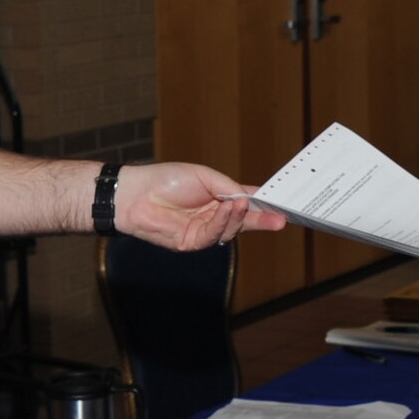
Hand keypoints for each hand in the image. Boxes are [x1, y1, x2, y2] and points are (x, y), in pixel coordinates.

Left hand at [115, 162, 288, 249]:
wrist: (136, 194)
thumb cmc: (166, 180)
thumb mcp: (204, 175)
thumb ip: (228, 186)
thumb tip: (249, 197)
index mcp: (217, 197)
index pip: (245, 202)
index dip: (262, 203)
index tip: (281, 205)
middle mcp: (213, 215)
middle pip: (243, 220)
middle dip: (263, 220)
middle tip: (281, 220)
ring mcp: (203, 230)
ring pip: (230, 229)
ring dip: (239, 216)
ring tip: (244, 203)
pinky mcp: (192, 242)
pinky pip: (213, 234)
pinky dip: (223, 221)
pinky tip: (226, 208)